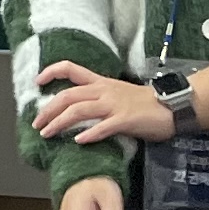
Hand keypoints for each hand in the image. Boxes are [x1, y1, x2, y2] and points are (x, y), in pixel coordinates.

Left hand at [34, 61, 175, 146]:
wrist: (171, 106)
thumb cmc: (144, 103)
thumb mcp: (117, 94)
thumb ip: (97, 99)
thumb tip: (76, 110)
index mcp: (100, 82)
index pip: (71, 68)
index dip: (51, 72)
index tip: (37, 82)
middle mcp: (104, 90)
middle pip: (68, 96)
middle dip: (48, 110)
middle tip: (36, 124)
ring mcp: (114, 104)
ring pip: (79, 110)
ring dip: (59, 123)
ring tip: (47, 134)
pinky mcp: (125, 119)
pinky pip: (103, 127)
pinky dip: (89, 134)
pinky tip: (78, 141)